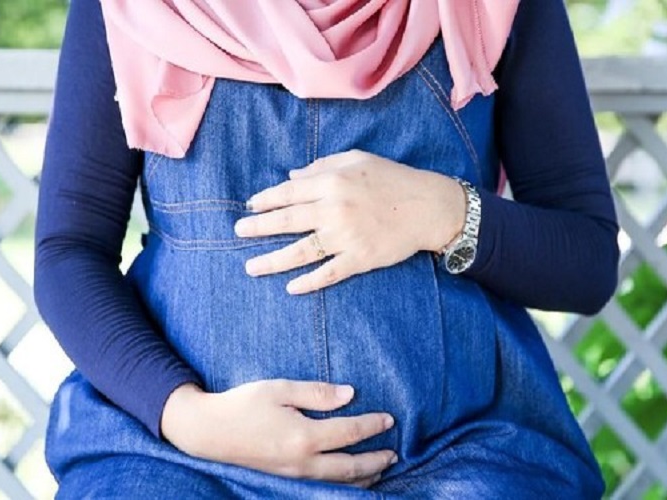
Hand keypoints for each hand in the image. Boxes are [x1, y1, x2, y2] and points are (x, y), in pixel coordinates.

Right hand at [161, 380, 396, 487]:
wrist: (207, 431)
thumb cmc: (242, 404)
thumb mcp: (279, 389)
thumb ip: (317, 392)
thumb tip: (350, 394)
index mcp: (303, 436)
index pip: (349, 433)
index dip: (372, 426)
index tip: (389, 419)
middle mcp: (302, 462)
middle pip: (350, 466)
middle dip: (376, 460)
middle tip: (394, 453)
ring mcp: (293, 475)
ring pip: (338, 482)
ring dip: (363, 477)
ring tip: (380, 469)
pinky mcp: (284, 479)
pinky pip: (322, 486)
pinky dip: (342, 484)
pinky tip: (348, 478)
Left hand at [233, 149, 465, 293]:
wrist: (428, 206)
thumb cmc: (391, 179)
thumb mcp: (356, 160)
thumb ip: (321, 167)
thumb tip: (290, 178)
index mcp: (332, 182)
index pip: (288, 193)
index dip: (265, 201)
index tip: (250, 207)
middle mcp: (334, 210)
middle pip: (287, 222)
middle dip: (258, 228)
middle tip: (238, 233)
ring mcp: (346, 237)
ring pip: (301, 252)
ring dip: (272, 260)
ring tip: (251, 267)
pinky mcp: (360, 259)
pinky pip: (328, 273)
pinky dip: (309, 282)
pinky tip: (290, 288)